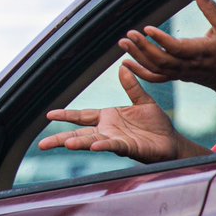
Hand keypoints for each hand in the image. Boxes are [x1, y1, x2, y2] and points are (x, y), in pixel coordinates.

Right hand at [40, 65, 209, 163]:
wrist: (172, 141)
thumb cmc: (157, 125)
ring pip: (92, 142)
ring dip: (79, 143)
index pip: (82, 117)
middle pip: (79, 135)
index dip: (66, 115)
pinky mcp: (129, 148)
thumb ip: (131, 86)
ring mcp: (116, 140)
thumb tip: (122, 67)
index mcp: (108, 118)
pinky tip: (94, 146)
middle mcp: (107, 131)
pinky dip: (103, 145)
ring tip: (65, 144)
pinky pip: (113, 145)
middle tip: (42, 145)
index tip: (48, 115)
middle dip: (60, 139)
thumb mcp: (143, 102)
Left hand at [119, 0, 215, 109]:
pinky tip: (125, 63)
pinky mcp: (177, 76)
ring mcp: (181, 73)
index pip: (177, 48)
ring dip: (137, 57)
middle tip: (129, 34)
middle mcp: (189, 65)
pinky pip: (156, 77)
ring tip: (123, 43)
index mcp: (201, 52)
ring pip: (156, 69)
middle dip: (143, 47)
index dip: (161, 39)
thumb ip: (211, 8)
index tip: (147, 28)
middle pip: (161, 60)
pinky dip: (139, 72)